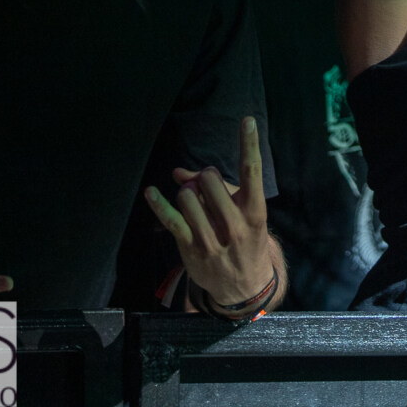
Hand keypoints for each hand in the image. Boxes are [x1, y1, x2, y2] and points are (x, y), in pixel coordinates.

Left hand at [144, 117, 274, 313]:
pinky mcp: (192, 248)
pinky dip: (158, 204)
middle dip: (204, 177)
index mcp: (254, 210)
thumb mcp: (242, 213)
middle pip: (209, 180)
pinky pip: (171, 220)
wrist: (245, 285)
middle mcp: (236, 224)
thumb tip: (179, 173)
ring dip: (187, 193)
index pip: (252, 171)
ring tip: (194, 204)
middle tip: (207, 188)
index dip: (249, 144)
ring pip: (188, 196)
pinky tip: (151, 192)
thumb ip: (215, 189)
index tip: (247, 120)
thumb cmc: (244, 239)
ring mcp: (213, 239)